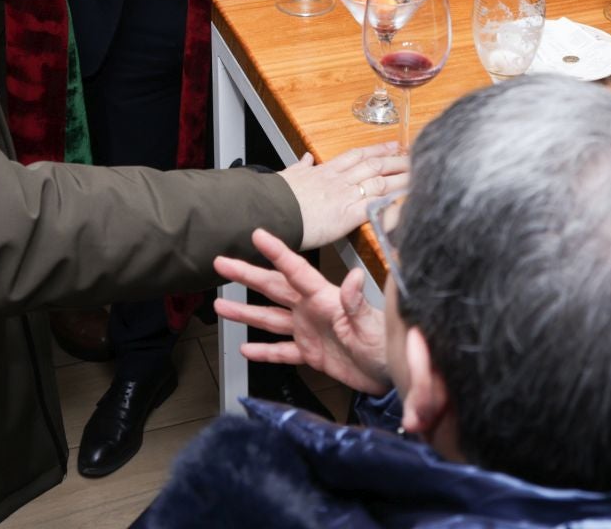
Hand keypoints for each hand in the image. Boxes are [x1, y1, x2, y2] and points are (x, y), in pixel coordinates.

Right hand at [215, 227, 391, 396]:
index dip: (277, 252)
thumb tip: (353, 278)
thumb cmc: (385, 346)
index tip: (257, 235)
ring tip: (220, 305)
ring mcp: (309, 331)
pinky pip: (282, 351)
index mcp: (325, 298)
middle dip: (247, 275)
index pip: (296, 270)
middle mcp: (312, 310)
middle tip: (222, 262)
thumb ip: (356, 302)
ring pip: (270, 318)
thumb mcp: (371, 323)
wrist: (390, 376)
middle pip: (273, 288)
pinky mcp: (311, 354)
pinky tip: (246, 348)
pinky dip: (264, 351)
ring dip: (245, 312)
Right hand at [276, 141, 408, 249]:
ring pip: (380, 180)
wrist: (270, 210)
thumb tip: (305, 158)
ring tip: (418, 173)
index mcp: (325, 172)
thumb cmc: (275, 198)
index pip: (357, 156)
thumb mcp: (287, 176)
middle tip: (413, 155)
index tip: (392, 145)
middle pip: (374, 165)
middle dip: (396, 159)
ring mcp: (346, 194)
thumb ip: (299, 168)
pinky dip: (393, 201)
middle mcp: (339, 179)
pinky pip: (377, 204)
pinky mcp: (349, 214)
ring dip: (401, 176)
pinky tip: (406, 199)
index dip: (377, 150)